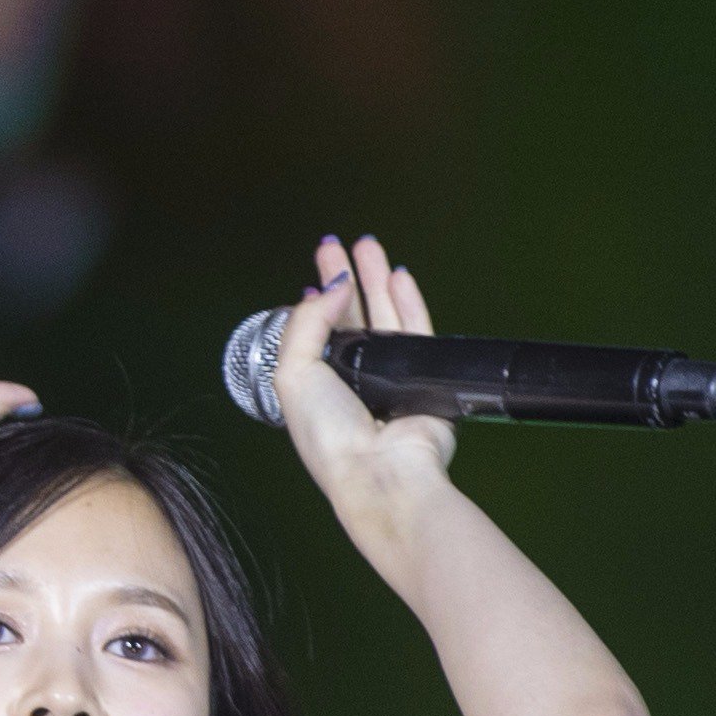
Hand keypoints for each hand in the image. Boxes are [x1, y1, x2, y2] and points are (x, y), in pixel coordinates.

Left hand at [272, 230, 460, 520]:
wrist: (380, 472)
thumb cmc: (331, 439)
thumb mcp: (293, 373)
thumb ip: (306, 323)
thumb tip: (332, 285)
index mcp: (315, 386)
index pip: (314, 331)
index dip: (315, 299)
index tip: (317, 269)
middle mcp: (351, 381)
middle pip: (349, 317)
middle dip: (345, 277)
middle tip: (341, 244)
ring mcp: (387, 379)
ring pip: (382, 317)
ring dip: (375, 279)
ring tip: (370, 247)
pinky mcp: (421, 379)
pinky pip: (415, 330)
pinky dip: (407, 301)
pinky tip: (399, 276)